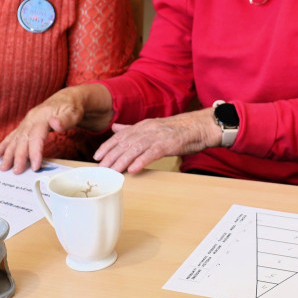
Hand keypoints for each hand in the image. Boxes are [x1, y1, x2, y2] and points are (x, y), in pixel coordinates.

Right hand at [0, 85, 112, 173]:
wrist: (68, 98)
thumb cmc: (72, 107)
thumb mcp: (74, 112)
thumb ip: (65, 119)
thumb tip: (55, 123)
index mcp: (43, 116)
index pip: (36, 136)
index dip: (34, 152)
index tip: (35, 166)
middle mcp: (31, 118)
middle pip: (23, 139)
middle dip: (18, 156)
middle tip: (16, 172)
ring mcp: (27, 121)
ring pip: (15, 139)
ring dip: (8, 153)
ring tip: (3, 167)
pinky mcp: (25, 124)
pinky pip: (13, 135)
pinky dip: (4, 145)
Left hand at [94, 109, 219, 173]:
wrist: (200, 126)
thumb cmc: (178, 130)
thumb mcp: (152, 126)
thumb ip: (133, 128)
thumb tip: (115, 128)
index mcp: (143, 125)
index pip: (121, 136)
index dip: (108, 146)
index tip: (97, 156)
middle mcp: (148, 129)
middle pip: (125, 143)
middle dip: (111, 156)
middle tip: (101, 169)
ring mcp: (158, 136)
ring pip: (135, 149)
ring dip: (122, 161)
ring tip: (113, 172)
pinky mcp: (169, 144)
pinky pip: (152, 153)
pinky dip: (141, 161)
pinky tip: (133, 170)